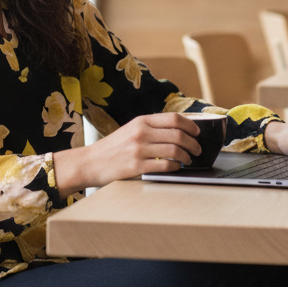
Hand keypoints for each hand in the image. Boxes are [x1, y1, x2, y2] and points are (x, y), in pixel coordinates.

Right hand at [52, 113, 200, 197]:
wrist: (90, 162)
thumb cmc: (112, 148)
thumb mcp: (130, 129)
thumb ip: (150, 128)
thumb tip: (177, 131)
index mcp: (141, 121)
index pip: (173, 118)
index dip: (191, 125)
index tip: (197, 132)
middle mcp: (141, 133)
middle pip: (178, 135)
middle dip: (193, 143)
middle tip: (197, 149)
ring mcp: (139, 150)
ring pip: (174, 151)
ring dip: (187, 157)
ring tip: (188, 160)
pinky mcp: (137, 167)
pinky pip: (165, 166)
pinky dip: (175, 167)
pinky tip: (176, 168)